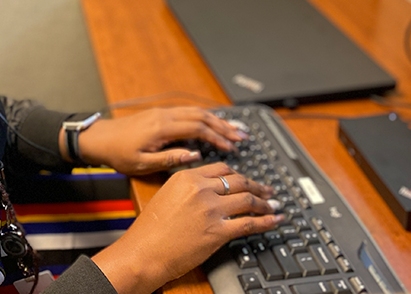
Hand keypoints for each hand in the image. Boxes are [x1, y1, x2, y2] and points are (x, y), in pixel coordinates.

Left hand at [74, 106, 247, 174]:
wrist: (100, 138)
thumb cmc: (119, 154)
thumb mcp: (142, 164)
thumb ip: (170, 159)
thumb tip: (195, 156)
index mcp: (162, 128)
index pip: (197, 128)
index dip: (217, 137)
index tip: (232, 147)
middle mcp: (164, 115)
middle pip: (200, 116)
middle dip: (223, 126)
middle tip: (242, 136)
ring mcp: (162, 112)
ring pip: (195, 111)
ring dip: (216, 119)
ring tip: (234, 128)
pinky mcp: (160, 113)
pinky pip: (187, 111)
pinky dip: (203, 116)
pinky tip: (212, 121)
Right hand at [92, 162, 282, 293]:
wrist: (145, 251)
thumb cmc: (151, 228)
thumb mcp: (167, 194)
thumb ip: (188, 188)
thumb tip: (208, 190)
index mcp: (186, 177)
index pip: (221, 169)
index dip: (237, 174)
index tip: (245, 179)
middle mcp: (200, 189)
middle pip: (238, 181)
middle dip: (256, 185)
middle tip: (267, 190)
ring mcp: (211, 210)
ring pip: (247, 199)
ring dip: (264, 202)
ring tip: (273, 205)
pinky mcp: (218, 231)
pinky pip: (249, 223)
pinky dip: (266, 221)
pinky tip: (273, 220)